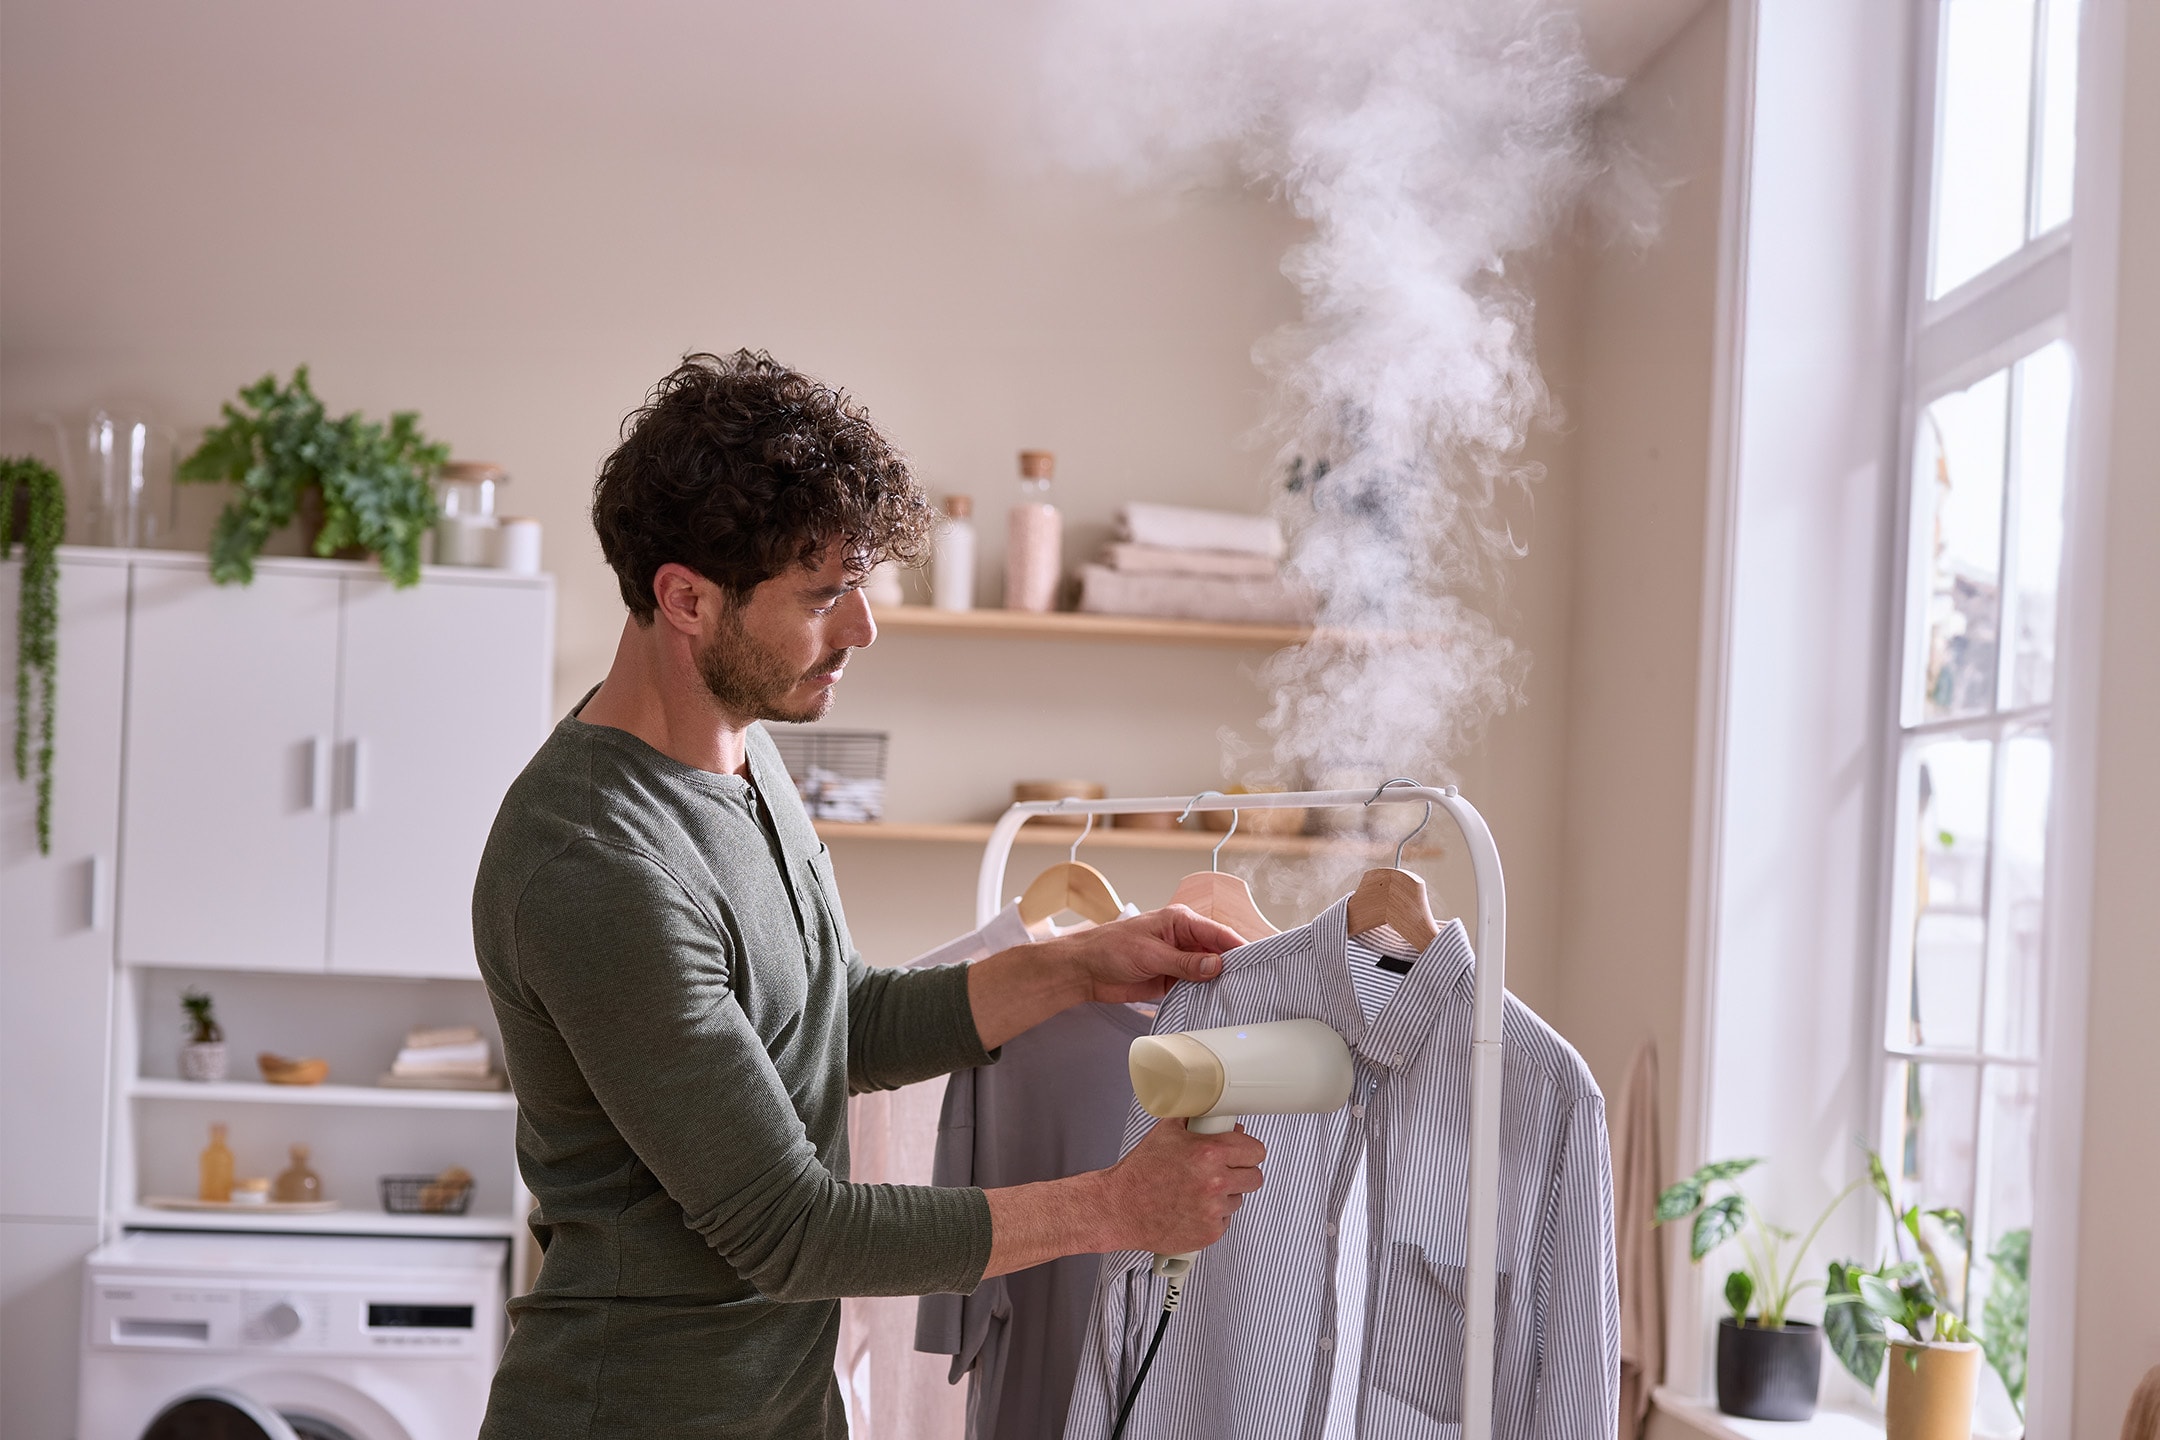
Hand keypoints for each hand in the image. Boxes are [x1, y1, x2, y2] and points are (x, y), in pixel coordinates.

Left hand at [1049, 905, 1243, 1004]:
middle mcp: (1183, 939)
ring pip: (1207, 972)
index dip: (1237, 946)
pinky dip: (1204, 995)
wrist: (1084, 970)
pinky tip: (1216, 1005)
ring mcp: (1177, 960)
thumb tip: (1216, 966)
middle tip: (1252, 984)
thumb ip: (1184, 962)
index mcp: (1180, 921)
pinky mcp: (1170, 979)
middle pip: (1216, 953)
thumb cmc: (1110, 948)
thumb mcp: (1150, 954)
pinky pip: (1194, 987)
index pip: (1217, 933)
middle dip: (1232, 967)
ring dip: (1218, 984)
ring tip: (1239, 997)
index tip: (1255, 960)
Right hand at [1095, 1118, 1267, 1257]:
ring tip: (1197, 1191)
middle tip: (1222, 1171)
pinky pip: (1225, 1221)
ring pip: (1238, 1199)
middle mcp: (1214, 1182)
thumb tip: (1220, 1121)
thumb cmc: (1138, 1174)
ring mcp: (1213, 1210)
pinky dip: (1212, 1216)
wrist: (1119, 1208)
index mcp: (1208, 1153)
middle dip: (1241, 1172)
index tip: (1243, 1152)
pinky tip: (1192, 1208)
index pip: (1256, 1150)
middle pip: (1255, 1177)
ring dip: (1224, 1195)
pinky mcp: (1210, 1233)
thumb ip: (1197, 1122)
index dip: (1248, 1150)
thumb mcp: (1166, 1132)